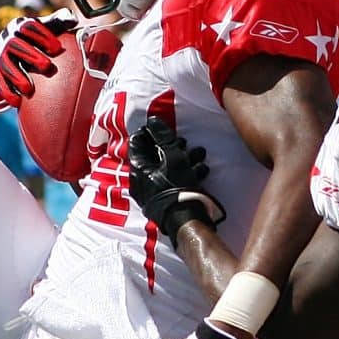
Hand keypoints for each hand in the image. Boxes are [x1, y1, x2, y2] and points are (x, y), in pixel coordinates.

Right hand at [0, 13, 72, 111]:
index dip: (41, 36)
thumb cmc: (45, 38)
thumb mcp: (53, 28)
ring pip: (4, 66)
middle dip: (29, 55)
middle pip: (14, 45)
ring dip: (16, 77)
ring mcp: (1, 57)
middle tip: (46, 66)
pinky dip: (7, 92)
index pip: (27, 27)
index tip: (57, 48)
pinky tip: (17, 102)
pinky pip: (0, 83)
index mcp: (20, 25)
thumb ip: (62, 20)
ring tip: (28, 88)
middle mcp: (7, 39)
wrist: (33, 52)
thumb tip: (71, 18)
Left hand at [128, 116, 222, 244]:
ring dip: (183, 159)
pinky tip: (201, 170)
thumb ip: (162, 136)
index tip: (164, 127)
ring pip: (166, 169)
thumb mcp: (171, 155)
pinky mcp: (165, 202)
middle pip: (154, 156)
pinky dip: (186, 174)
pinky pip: (173, 182)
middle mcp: (141, 181)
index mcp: (138, 168)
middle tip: (185, 141)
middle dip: (172, 146)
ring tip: (199, 154)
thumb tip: (152, 120)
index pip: (137, 142)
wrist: (186, 219)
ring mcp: (152, 194)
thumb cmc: (177, 184)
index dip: (150, 131)